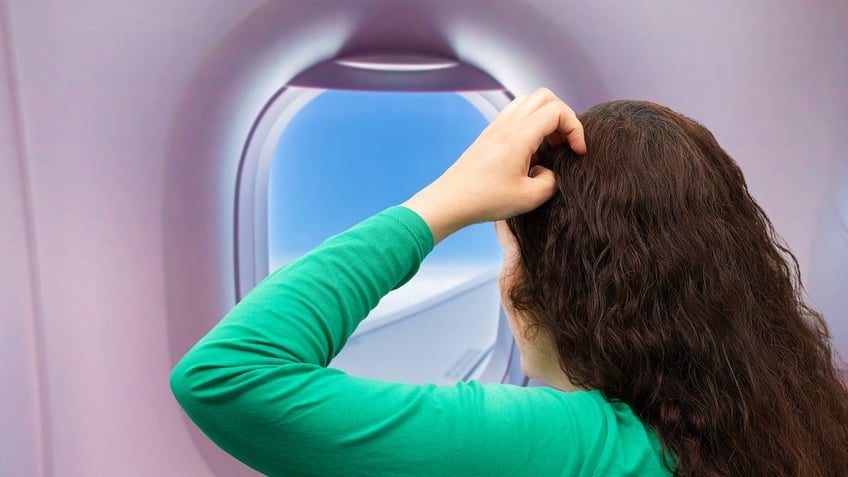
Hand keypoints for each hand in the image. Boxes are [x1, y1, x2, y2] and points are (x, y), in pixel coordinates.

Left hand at [402, 88, 584, 243]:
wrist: (450, 201)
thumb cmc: (485, 200)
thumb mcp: (529, 198)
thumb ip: (552, 181)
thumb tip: (550, 171)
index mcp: (519, 135)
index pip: (558, 111)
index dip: (575, 129)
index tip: (577, 152)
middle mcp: (507, 124)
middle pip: (546, 96)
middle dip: (564, 117)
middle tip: (565, 144)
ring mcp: (496, 126)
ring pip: (530, 101)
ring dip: (546, 118)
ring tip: (550, 146)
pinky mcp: (489, 134)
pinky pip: (516, 114)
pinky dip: (531, 124)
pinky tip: (531, 151)